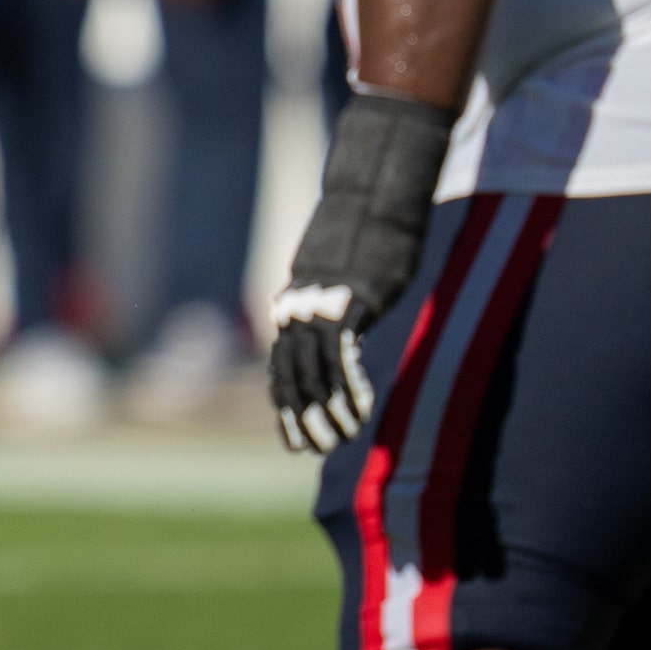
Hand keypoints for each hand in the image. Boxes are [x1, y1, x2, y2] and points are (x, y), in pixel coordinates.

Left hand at [263, 90, 452, 455]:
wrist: (371, 198)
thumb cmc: (361, 238)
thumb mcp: (336, 277)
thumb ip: (329, 306)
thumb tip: (331, 326)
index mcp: (290, 307)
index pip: (279, 370)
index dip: (285, 409)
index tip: (294, 440)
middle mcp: (296, 310)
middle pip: (290, 377)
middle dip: (301, 419)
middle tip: (314, 450)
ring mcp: (318, 308)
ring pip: (313, 374)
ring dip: (327, 412)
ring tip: (341, 439)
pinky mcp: (345, 305)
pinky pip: (341, 359)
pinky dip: (348, 391)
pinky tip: (361, 413)